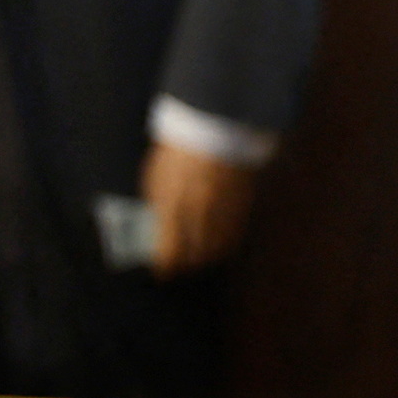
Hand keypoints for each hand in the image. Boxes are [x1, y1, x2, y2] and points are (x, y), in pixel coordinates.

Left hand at [143, 141, 257, 274]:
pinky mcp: (242, 205)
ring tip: (196, 259)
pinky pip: (233, 235)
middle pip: (195, 255)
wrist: (215, 126)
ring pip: (217, 248)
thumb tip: (156, 230)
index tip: (161, 271)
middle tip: (178, 266)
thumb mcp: (155, 178)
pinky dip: (223, 244)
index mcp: (173, 208)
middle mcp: (200, 215)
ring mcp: (223, 211)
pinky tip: (217, 244)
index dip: (165, 266)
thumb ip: (156, 207)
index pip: (170, 252)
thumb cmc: (177, 150)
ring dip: (205, 258)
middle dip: (185, 265)